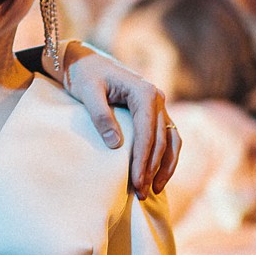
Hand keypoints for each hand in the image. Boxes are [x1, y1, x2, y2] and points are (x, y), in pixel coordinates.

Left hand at [57, 42, 179, 197]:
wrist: (84, 61)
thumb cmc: (84, 75)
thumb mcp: (88, 92)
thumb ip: (100, 116)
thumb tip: (115, 145)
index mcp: (144, 91)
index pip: (147, 131)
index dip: (143, 159)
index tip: (136, 181)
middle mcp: (157, 97)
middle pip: (160, 139)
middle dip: (151, 168)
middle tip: (141, 192)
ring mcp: (158, 105)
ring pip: (171, 140)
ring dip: (164, 166)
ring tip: (153, 190)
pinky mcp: (154, 112)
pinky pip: (167, 137)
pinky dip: (166, 157)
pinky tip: (157, 175)